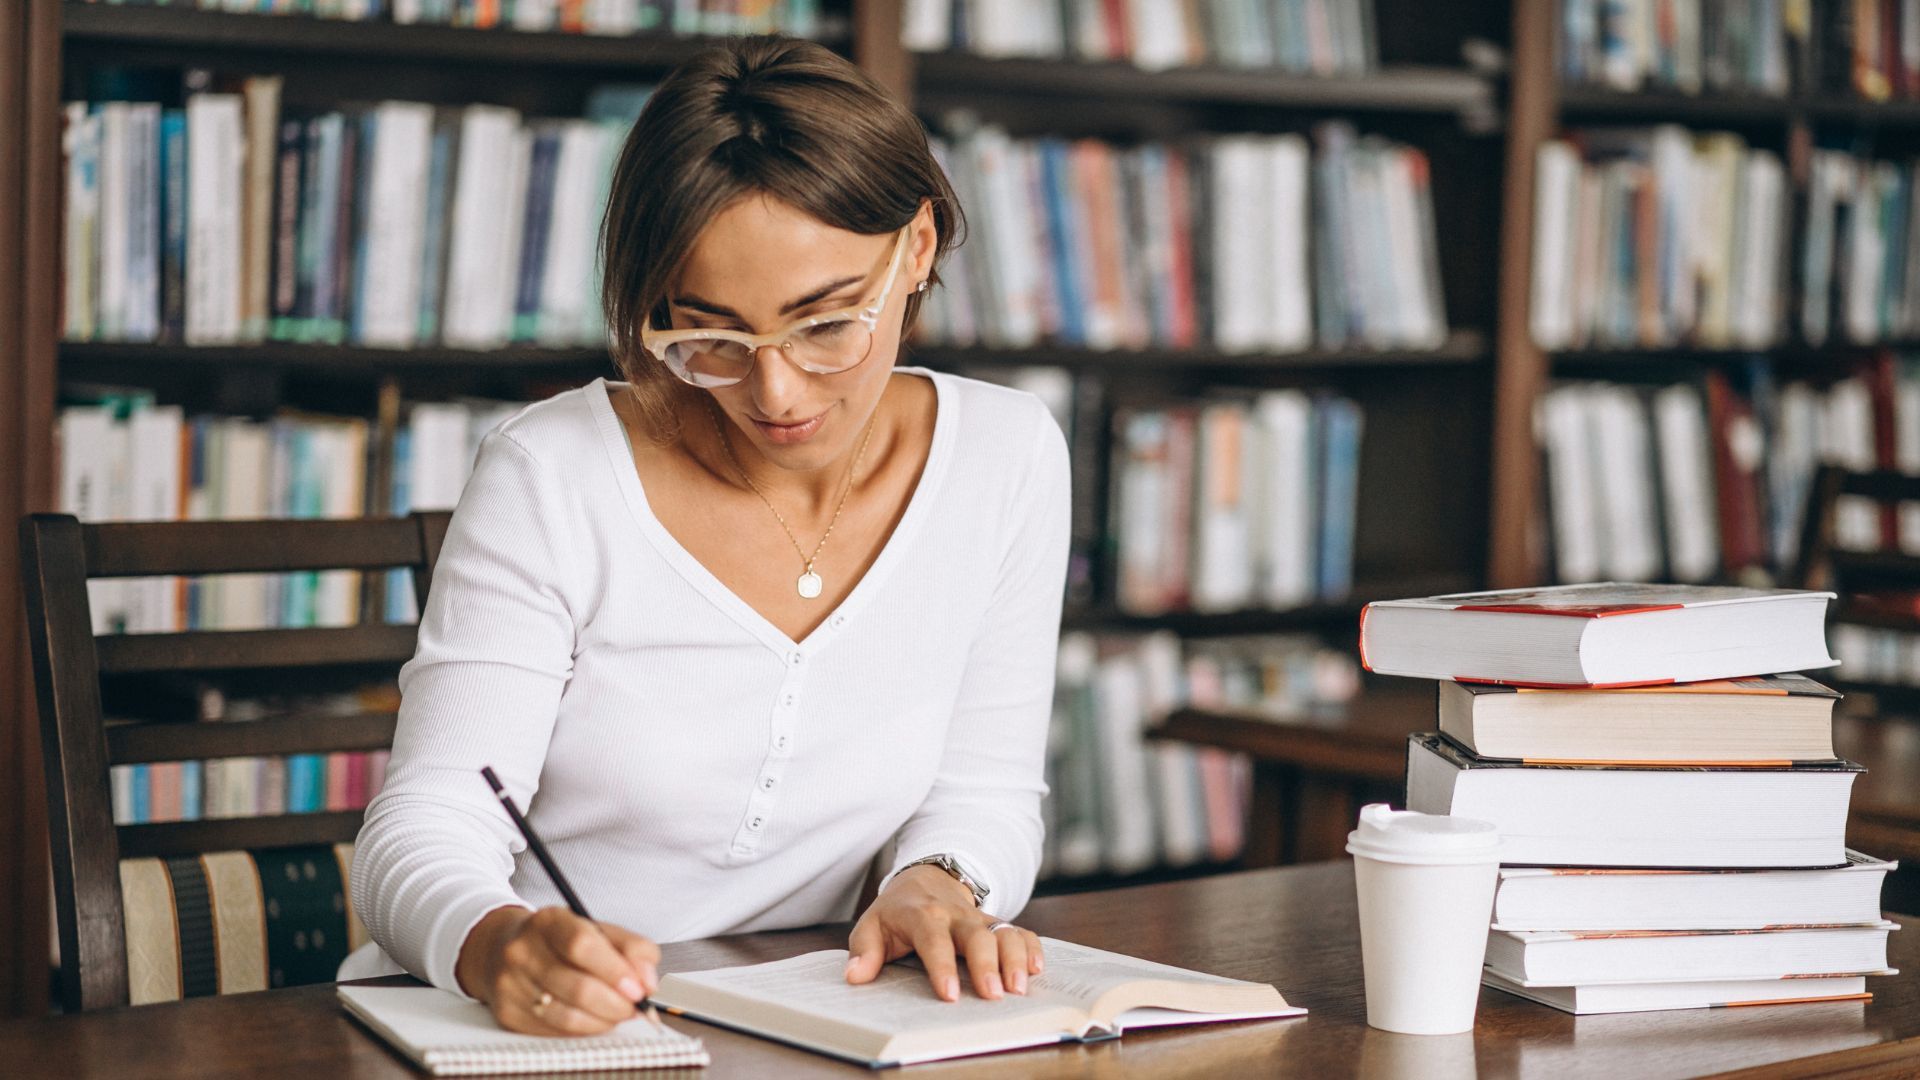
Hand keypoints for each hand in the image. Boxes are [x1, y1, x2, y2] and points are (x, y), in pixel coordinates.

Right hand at [455, 905, 660, 1035]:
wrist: (502, 948)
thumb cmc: (558, 939)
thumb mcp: (595, 928)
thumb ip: (630, 947)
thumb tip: (648, 980)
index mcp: (548, 921)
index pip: (582, 945)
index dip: (615, 971)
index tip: (639, 987)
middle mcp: (522, 951)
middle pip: (577, 987)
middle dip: (617, 1003)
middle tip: (635, 1005)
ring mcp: (510, 984)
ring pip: (567, 1016)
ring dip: (604, 1020)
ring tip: (618, 1012)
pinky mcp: (507, 1013)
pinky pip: (555, 1031)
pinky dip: (584, 1028)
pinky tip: (594, 1018)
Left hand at [844, 865, 1044, 1001]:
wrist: (926, 880)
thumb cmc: (896, 913)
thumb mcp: (872, 926)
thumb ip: (864, 951)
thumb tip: (855, 977)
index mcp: (923, 915)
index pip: (933, 939)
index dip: (942, 966)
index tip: (950, 994)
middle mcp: (955, 915)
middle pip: (976, 935)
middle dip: (987, 965)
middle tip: (994, 995)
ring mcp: (979, 918)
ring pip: (1003, 932)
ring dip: (1015, 958)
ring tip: (1019, 989)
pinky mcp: (996, 924)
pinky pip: (1019, 930)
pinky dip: (1031, 947)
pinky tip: (1038, 969)